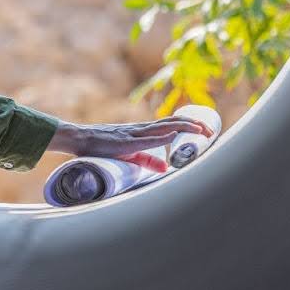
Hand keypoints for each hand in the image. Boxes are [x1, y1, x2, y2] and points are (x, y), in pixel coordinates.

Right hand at [48, 116, 213, 158]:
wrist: (79, 138)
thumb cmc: (101, 146)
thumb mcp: (129, 155)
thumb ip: (147, 159)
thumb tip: (166, 166)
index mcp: (142, 132)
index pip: (170, 125)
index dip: (188, 125)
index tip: (204, 128)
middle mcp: (140, 129)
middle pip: (171, 123)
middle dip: (192, 125)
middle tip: (210, 130)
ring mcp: (133, 134)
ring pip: (162, 127)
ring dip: (183, 128)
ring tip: (200, 129)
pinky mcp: (124, 143)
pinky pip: (145, 140)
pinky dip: (161, 137)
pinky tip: (173, 136)